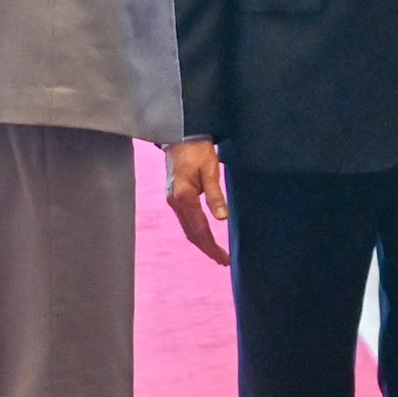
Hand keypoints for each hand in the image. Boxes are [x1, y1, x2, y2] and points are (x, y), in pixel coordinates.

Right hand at [164, 138, 229, 266]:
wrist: (180, 136)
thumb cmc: (198, 150)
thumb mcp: (210, 169)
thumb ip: (215, 194)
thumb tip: (223, 218)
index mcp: (184, 197)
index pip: (199, 229)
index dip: (212, 246)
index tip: (224, 259)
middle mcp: (175, 202)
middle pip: (191, 233)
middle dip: (207, 248)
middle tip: (224, 261)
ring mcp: (173, 200)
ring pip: (187, 228)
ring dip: (201, 242)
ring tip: (217, 253)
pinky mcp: (174, 196)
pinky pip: (186, 220)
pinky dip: (196, 231)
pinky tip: (205, 235)